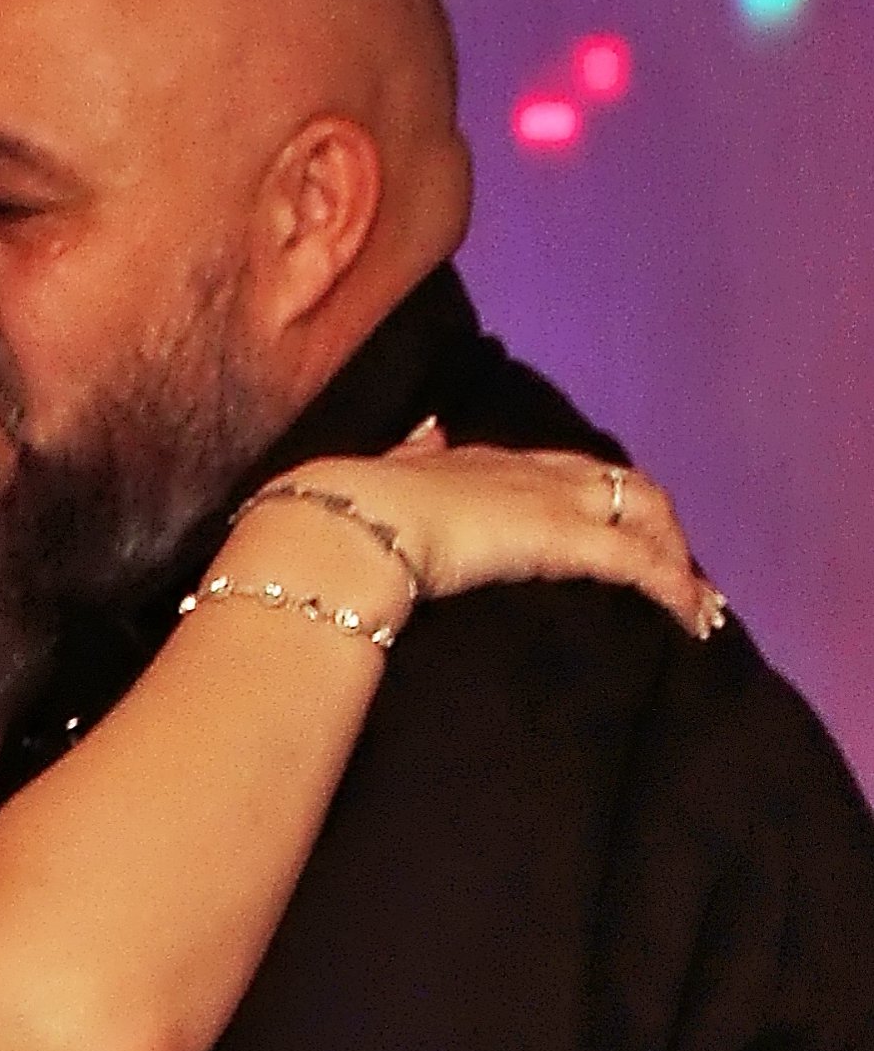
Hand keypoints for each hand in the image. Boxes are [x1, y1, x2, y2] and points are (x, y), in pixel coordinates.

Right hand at [287, 433, 725, 638]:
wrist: (353, 523)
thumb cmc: (359, 508)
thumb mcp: (393, 472)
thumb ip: (414, 454)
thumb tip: (425, 431)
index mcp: (495, 461)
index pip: (571, 473)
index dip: (604, 502)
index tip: (624, 535)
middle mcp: (536, 473)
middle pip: (625, 486)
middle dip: (659, 530)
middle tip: (679, 578)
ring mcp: (555, 503)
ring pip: (647, 517)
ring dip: (677, 561)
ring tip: (696, 609)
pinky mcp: (567, 540)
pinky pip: (640, 562)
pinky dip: (672, 587)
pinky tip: (689, 618)